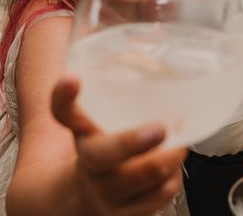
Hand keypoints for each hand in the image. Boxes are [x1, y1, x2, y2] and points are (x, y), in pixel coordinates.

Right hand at [52, 75, 186, 215]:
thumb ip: (116, 85)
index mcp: (81, 133)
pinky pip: (155, 200)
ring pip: (137, 181)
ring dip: (165, 161)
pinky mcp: (125, 215)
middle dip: (131, 142)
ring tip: (179, 145)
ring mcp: (106, 194)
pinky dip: (171, 181)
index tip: (71, 78)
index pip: (63, 111)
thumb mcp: (96, 119)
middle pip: (101, 155)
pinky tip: (173, 168)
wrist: (79, 201)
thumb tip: (152, 43)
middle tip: (160, 128)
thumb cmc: (99, 148)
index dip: (64, 95)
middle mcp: (89, 163)